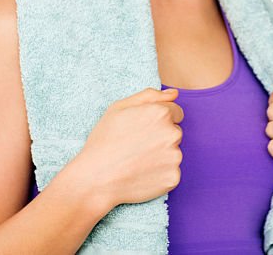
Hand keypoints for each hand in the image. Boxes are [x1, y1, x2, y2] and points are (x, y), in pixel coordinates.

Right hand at [73, 87, 182, 207]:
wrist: (95, 179)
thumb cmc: (104, 141)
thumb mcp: (119, 108)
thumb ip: (149, 96)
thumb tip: (174, 94)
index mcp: (161, 113)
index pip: (176, 113)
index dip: (158, 120)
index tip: (144, 129)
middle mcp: (172, 133)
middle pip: (175, 133)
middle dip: (161, 137)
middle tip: (137, 146)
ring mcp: (174, 157)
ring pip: (173, 153)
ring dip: (161, 156)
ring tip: (137, 161)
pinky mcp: (173, 178)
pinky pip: (171, 173)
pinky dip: (160, 174)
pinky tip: (142, 174)